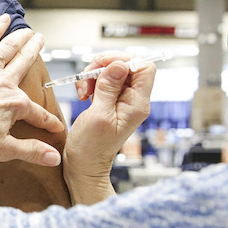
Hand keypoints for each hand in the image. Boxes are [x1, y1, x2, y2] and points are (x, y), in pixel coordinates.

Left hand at [0, 14, 64, 166]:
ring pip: (8, 49)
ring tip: (27, 30)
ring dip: (19, 38)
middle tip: (40, 39)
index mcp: (15, 104)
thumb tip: (54, 158)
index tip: (56, 126)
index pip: (38, 113)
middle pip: (24, 63)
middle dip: (34, 50)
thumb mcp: (5, 149)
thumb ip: (32, 151)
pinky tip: (2, 19)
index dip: (49, 121)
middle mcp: (5, 83)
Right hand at [64, 54, 155, 186]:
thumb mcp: (99, 115)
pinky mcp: (110, 102)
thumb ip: (109, 88)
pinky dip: (91, 82)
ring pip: (112, 72)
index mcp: (137, 104)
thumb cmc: (91, 148)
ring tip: (83, 91)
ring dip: (93, 75)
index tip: (104, 66)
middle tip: (87, 79)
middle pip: (126, 66)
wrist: (84, 165)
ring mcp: (122, 101)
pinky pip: (103, 81)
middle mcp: (133, 101)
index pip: (144, 68)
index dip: (124, 61)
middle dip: (104, 67)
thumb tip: (119, 64)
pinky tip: (83, 94)